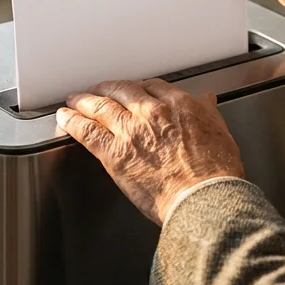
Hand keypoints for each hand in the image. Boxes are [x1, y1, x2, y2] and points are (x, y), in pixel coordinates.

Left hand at [56, 79, 243, 224]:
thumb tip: (206, 100)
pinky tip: (65, 119)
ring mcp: (130, 131)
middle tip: (98, 91)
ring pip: (100, 106)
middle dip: (107, 89)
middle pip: (122, 90)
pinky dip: (73, 122)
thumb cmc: (215, 172)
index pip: (151, 87)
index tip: (132, 92)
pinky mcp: (114, 154)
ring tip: (74, 100)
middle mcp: (151, 112)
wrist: (203, 198)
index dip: (138, 89)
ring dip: (84, 101)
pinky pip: (87, 132)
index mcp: (178, 105)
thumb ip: (207, 113)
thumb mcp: (220, 132)